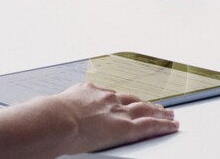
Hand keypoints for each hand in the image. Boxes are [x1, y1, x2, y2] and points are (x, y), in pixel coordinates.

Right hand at [47, 83, 179, 150]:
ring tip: (169, 115)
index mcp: (89, 91)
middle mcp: (106, 98)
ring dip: (159, 112)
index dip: (122, 100)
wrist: (57, 119)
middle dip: (145, 103)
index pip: (111, 95)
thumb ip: (60, 109)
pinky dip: (163, 125)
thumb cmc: (50, 117)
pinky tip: (172, 126)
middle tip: (157, 106)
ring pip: (145, 110)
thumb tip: (46, 114)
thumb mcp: (54, 107)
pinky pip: (149, 125)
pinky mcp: (125, 127)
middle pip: (132, 99)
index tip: (127, 101)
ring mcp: (117, 111)